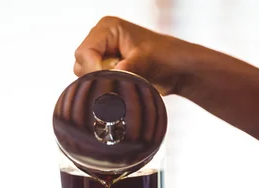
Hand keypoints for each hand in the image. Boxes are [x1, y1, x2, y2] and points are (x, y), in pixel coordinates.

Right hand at [74, 17, 195, 94]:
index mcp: (108, 28)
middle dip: (97, 77)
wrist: (176, 69)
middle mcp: (100, 39)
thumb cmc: (165, 56)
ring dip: (102, 83)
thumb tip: (112, 78)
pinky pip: (94, 83)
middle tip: (117, 85)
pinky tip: (121, 88)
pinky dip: (105, 88)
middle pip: (81, 64)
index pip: (84, 52)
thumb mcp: (146, 61)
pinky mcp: (105, 69)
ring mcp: (101, 55)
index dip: (92, 70)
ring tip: (123, 84)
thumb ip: (127, 68)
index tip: (108, 83)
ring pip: (86, 76)